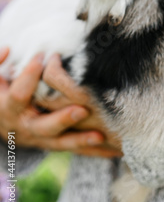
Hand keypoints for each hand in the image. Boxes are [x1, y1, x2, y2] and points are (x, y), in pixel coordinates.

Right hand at [0, 48, 121, 157]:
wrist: (1, 124)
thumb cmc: (1, 92)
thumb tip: (7, 49)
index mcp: (9, 108)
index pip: (19, 95)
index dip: (28, 76)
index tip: (41, 57)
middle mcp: (25, 126)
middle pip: (44, 126)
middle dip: (63, 119)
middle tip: (82, 110)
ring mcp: (39, 139)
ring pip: (61, 142)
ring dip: (81, 140)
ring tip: (100, 136)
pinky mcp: (52, 144)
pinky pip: (74, 150)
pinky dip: (94, 152)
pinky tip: (114, 152)